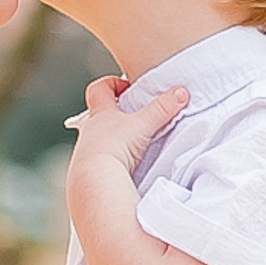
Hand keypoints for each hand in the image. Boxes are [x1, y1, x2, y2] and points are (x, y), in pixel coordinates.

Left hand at [63, 74, 188, 202]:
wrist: (95, 180)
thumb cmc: (112, 147)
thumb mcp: (143, 124)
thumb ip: (162, 109)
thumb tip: (180, 94)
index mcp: (100, 114)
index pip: (99, 89)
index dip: (111, 84)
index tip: (126, 87)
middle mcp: (89, 131)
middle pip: (96, 115)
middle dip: (112, 114)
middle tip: (128, 117)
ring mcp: (86, 151)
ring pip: (96, 140)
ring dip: (110, 140)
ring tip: (128, 146)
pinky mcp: (88, 171)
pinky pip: (99, 162)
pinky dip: (109, 161)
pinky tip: (122, 167)